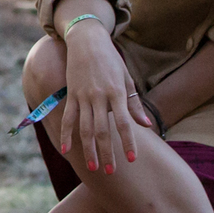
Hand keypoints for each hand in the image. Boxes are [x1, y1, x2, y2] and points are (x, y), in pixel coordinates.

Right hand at [53, 8, 150, 173]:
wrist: (87, 41)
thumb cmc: (111, 60)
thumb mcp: (126, 79)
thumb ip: (134, 104)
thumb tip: (146, 125)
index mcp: (116, 93)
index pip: (123, 122)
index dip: (127, 142)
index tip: (131, 159)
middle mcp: (99, 96)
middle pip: (102, 130)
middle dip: (107, 152)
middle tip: (111, 171)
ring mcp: (83, 96)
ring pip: (85, 128)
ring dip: (88, 150)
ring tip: (93, 167)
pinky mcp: (71, 95)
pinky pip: (68, 118)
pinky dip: (67, 135)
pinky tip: (67, 151)